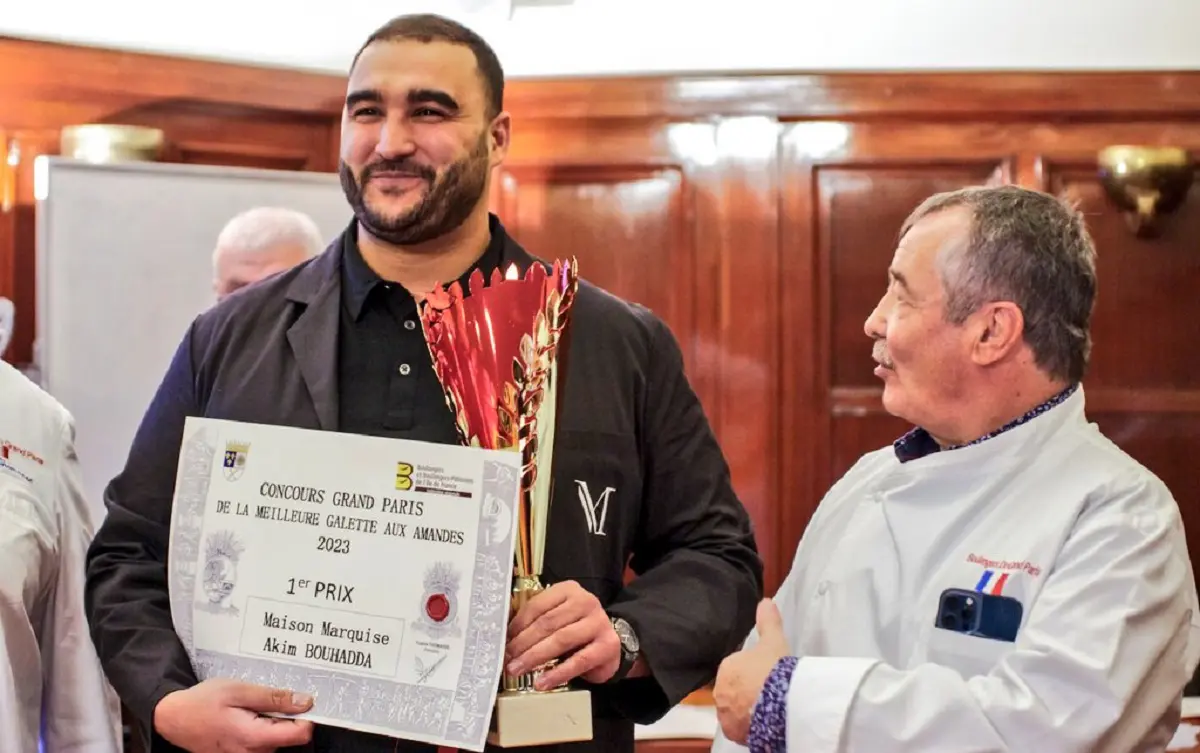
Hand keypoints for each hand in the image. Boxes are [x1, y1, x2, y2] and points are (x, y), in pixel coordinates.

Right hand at [154, 678, 314, 752]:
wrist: (174, 718)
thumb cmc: (203, 702)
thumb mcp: (240, 691)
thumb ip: (274, 698)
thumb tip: (304, 702)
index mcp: (254, 737)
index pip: (300, 735)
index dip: (307, 716)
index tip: (303, 700)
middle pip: (289, 738)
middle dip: (287, 717)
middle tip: (270, 698)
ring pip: (276, 742)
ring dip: (272, 723)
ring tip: (253, 706)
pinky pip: (262, 745)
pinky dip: (261, 729)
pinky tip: (247, 715)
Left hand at [505, 580, 620, 688]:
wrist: (612, 644)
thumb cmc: (577, 630)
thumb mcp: (558, 618)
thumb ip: (536, 621)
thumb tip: (505, 637)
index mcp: (568, 590)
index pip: (537, 605)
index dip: (517, 625)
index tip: (503, 642)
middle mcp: (585, 602)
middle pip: (547, 623)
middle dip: (523, 643)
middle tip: (507, 660)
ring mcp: (598, 623)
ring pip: (561, 639)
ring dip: (535, 657)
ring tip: (518, 670)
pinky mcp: (607, 646)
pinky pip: (578, 661)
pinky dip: (557, 673)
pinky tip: (542, 682)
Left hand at [714, 598, 789, 744]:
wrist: (780, 703)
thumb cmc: (774, 670)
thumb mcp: (774, 641)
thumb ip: (768, 622)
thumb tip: (765, 601)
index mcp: (726, 668)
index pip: (735, 670)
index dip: (750, 673)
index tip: (765, 677)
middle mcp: (720, 692)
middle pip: (732, 691)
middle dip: (746, 692)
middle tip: (767, 693)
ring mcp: (725, 714)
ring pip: (734, 710)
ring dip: (746, 710)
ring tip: (767, 710)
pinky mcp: (733, 733)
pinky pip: (739, 729)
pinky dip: (748, 727)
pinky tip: (763, 723)